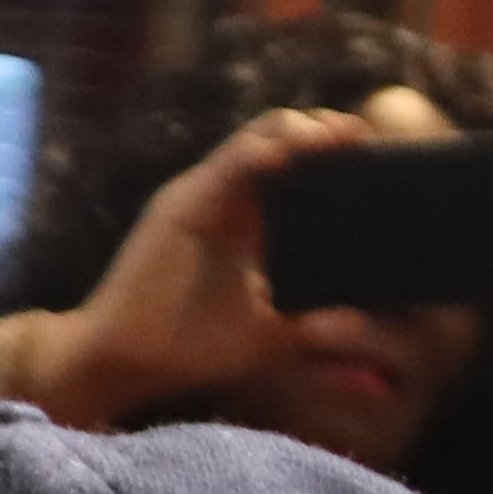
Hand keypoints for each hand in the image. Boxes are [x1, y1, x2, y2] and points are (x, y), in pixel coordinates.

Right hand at [23, 102, 373, 429]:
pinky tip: (294, 153)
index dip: (333, 154)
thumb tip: (362, 323)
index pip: (295, 166)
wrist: (119, 363)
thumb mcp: (267, 336)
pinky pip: (227, 163)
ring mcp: (200, 195)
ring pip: (257, 137)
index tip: (372, 157)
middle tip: (362, 139)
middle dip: (326, 130)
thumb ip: (313, 326)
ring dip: (301, 130)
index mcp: (245, 221)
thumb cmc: (186, 349)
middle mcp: (223, 199)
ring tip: (338, 137)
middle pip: (281, 138)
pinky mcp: (181, 205)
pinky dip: (262, 151)